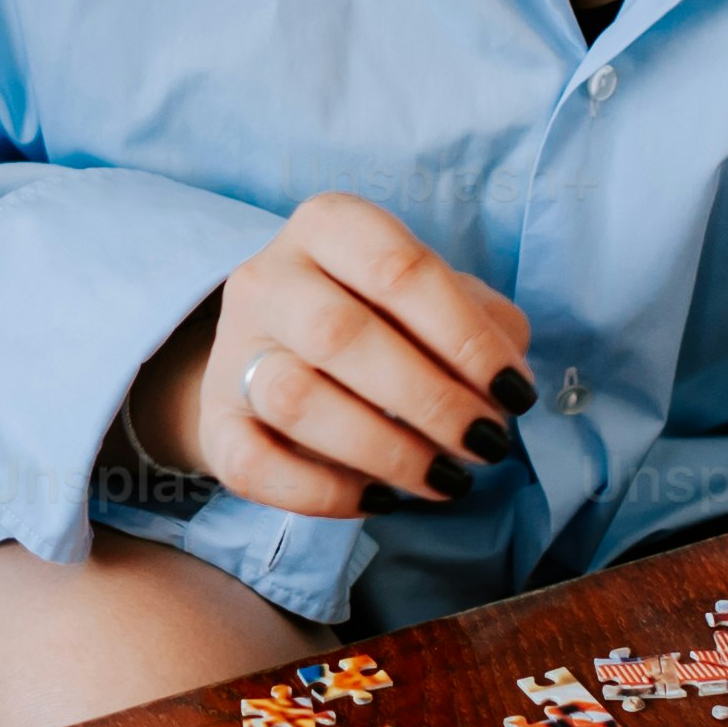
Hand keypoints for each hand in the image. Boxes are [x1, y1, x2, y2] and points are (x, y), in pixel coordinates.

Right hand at [139, 193, 532, 518]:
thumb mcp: (434, 299)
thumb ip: (484, 324)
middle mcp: (268, 279)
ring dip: (386, 450)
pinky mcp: (214, 423)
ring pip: (295, 399)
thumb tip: (505, 386)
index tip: (513, 392)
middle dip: (429, 399)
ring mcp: (232, 351)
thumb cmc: (377, 318)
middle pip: (340, 334)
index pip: (398, 268)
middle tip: (485, 444)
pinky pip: (255, 465)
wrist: (272, 356)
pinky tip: (380, 498)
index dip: (465, 336)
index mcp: (328, 227)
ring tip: (446, 479)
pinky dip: (325, 493)